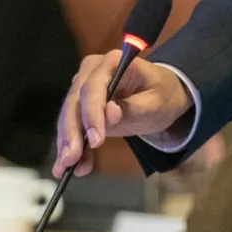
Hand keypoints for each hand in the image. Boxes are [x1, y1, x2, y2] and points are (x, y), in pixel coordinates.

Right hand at [52, 52, 193, 178]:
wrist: (163, 96)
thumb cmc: (163, 94)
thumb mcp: (156, 102)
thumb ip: (133, 108)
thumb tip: (110, 113)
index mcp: (113, 62)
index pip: (93, 87)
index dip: (91, 115)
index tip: (96, 141)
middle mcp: (92, 71)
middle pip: (75, 102)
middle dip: (72, 133)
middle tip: (71, 159)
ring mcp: (84, 88)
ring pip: (69, 117)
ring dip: (67, 144)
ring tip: (67, 168)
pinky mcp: (81, 106)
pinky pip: (73, 127)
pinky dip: (72, 147)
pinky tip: (69, 167)